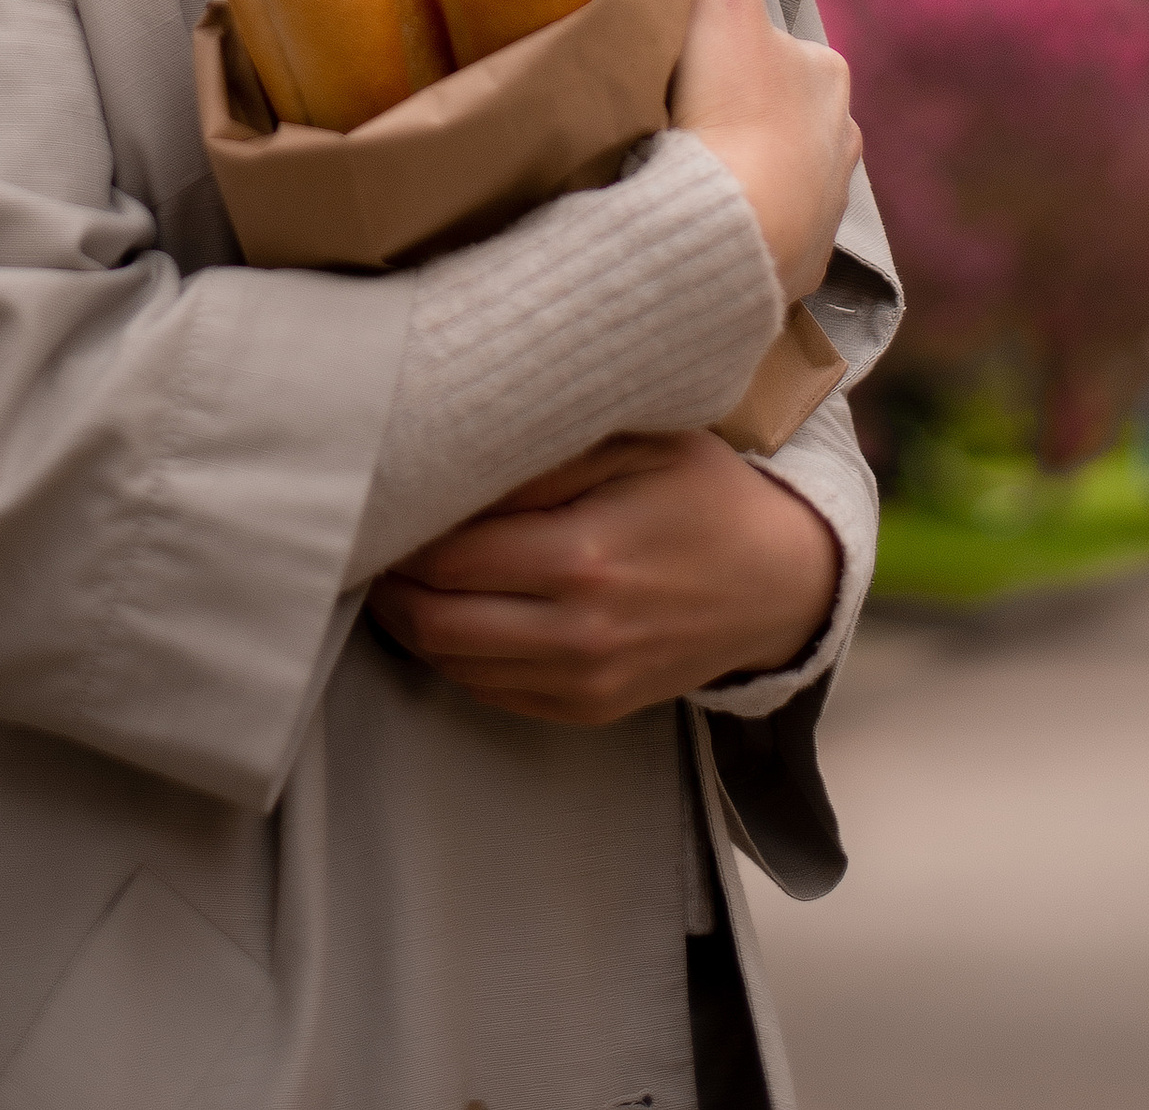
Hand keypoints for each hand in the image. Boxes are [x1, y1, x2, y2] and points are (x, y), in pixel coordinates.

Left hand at [367, 432, 842, 725]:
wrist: (778, 582)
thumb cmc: (702, 492)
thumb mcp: (636, 440)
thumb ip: (545, 451)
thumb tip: (454, 457)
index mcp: (584, 556)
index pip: (449, 554)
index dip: (401, 526)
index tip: (379, 493)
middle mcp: (578, 632)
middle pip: (434, 620)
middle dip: (388, 580)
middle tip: (371, 533)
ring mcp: (584, 681)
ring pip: (453, 662)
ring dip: (411, 619)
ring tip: (399, 567)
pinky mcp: (588, 708)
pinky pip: (490, 689)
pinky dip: (453, 652)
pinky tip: (447, 605)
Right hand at [670, 0, 860, 297]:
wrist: (735, 225)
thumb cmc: (729, 102)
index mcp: (827, 74)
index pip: (772, 46)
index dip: (724, 48)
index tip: (685, 65)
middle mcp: (842, 138)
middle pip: (776, 110)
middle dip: (737, 113)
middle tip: (680, 120)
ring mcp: (827, 207)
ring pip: (777, 173)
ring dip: (740, 172)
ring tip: (687, 176)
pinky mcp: (802, 265)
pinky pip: (765, 232)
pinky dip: (738, 223)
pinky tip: (702, 220)